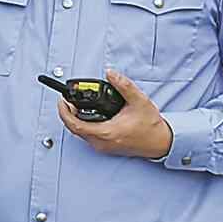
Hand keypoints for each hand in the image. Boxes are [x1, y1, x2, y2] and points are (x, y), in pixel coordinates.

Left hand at [58, 69, 173, 160]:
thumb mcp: (138, 100)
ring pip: (80, 133)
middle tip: (68, 100)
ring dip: (75, 119)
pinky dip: (84, 124)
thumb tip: (111, 74)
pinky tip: (87, 115)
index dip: (64, 112)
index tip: (62, 101)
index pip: (75, 124)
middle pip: (74, 129)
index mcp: (106, 132)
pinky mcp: (105, 147)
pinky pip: (88, 136)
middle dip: (68, 113)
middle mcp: (101, 142)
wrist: (160, 142)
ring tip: (76, 105)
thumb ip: (123, 85)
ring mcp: (103, 146)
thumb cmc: (150, 126)